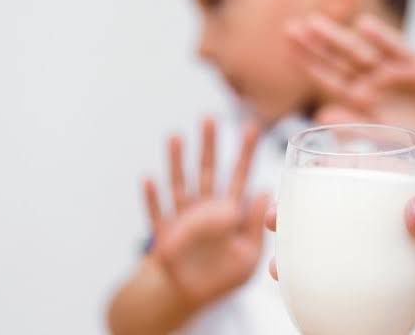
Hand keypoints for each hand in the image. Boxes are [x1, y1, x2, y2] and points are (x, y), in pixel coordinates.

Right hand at [143, 118, 268, 309]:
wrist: (188, 295)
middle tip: (210, 118)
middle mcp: (205, 208)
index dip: (246, 153)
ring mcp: (182, 219)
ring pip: (179, 184)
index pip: (240, 176)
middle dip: (209, 145)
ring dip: (176, 161)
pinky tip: (149, 179)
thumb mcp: (249, 255)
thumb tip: (265, 191)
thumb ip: (255, 225)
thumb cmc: (222, 276)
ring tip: (176, 136)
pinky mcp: (164, 236)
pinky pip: (156, 214)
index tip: (252, 127)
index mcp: (229, 211)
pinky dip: (152, 199)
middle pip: (207, 171)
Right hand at [264, 169, 414, 322]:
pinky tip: (316, 295)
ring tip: (282, 264)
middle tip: (274, 222)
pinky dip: (340, 286)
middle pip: (344, 210)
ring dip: (313, 252)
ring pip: (348, 247)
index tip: (296, 180)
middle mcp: (401, 215)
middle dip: (305, 213)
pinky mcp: (408, 281)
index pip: (364, 171)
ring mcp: (402, 249)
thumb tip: (412, 216)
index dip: (326, 172)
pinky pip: (368, 281)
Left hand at [287, 14, 414, 152]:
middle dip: (316, 44)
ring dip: (339, 38)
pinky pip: (397, 50)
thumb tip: (319, 116)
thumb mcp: (384, 138)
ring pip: (362, 51)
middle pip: (339, 59)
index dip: (308, 62)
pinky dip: (382, 38)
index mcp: (360, 97)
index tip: (287, 46)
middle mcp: (373, 78)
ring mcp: (395, 69)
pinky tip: (363, 25)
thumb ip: (354, 127)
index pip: (329, 77)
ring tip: (315, 24)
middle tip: (290, 29)